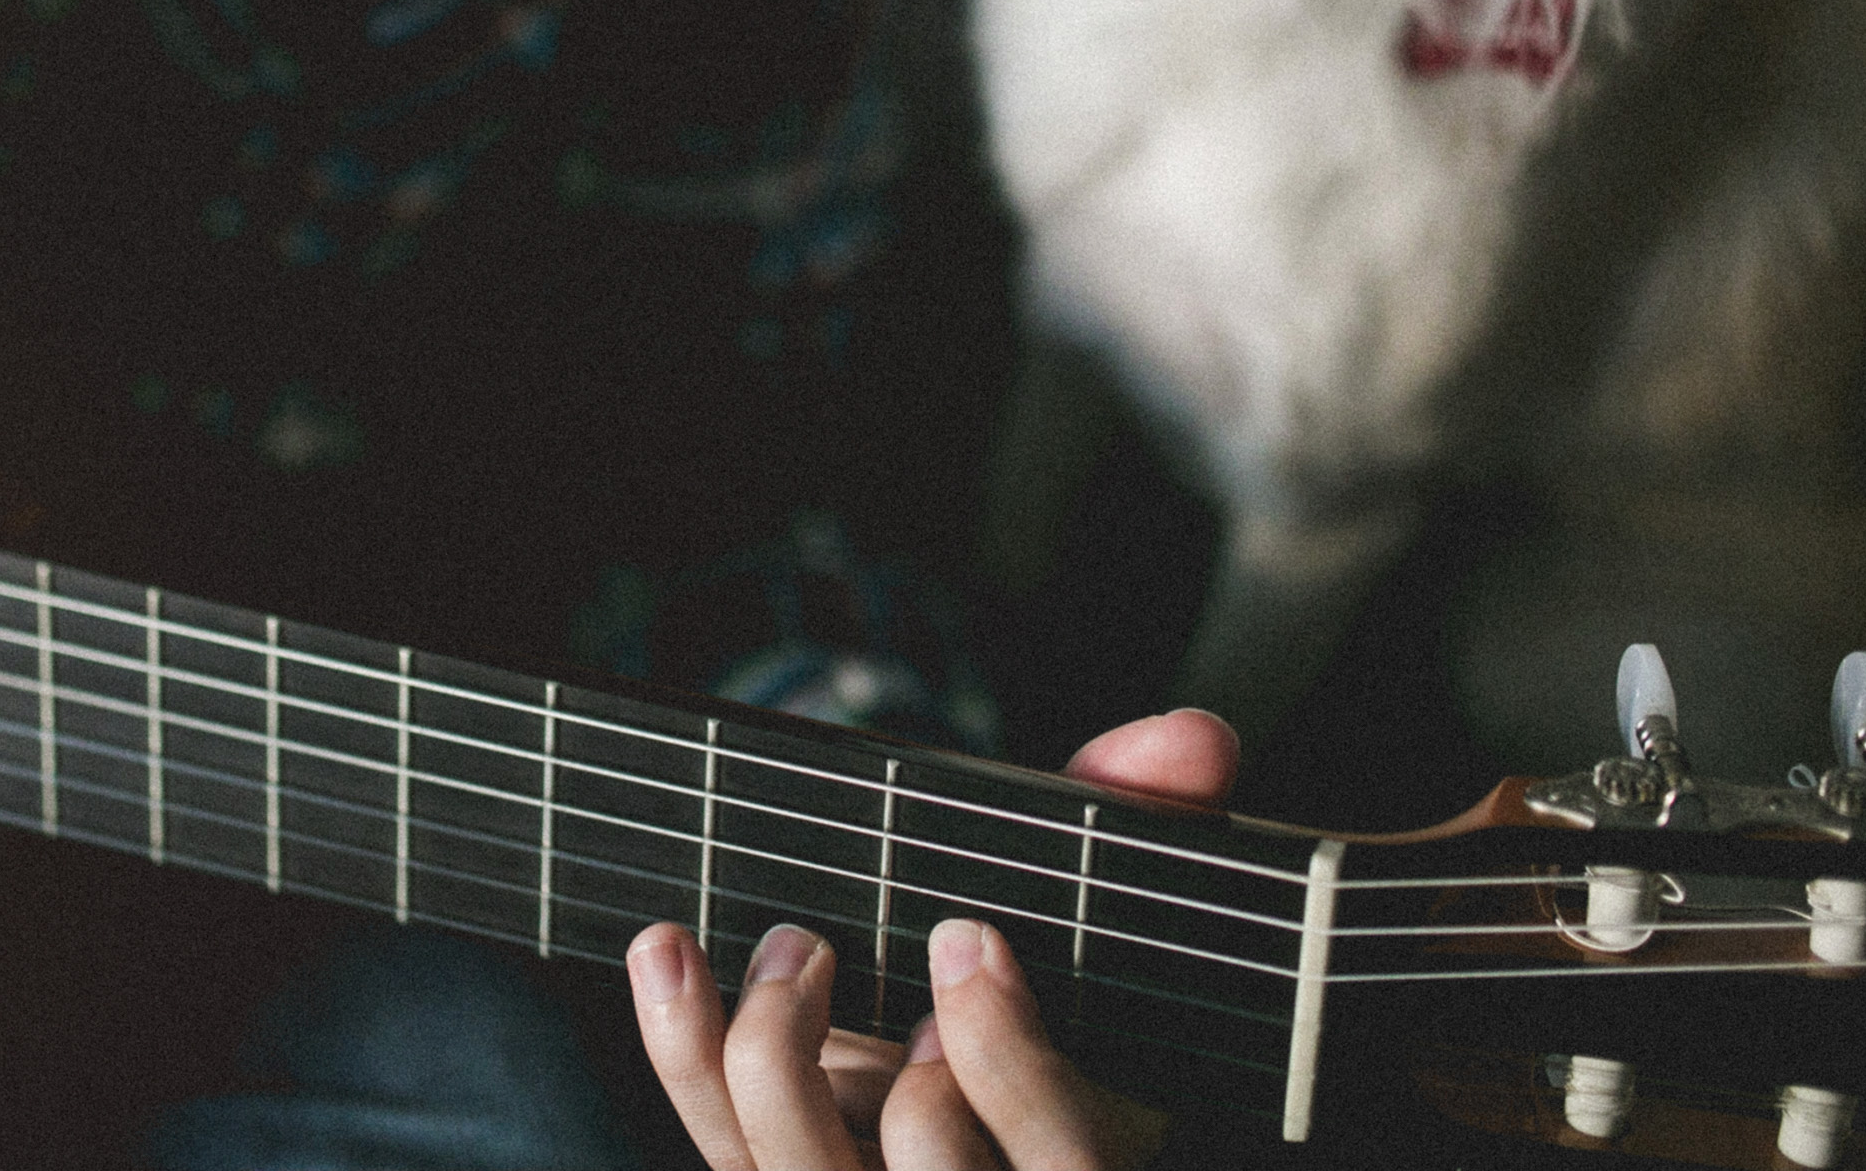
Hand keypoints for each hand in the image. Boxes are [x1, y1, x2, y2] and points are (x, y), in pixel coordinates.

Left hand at [627, 709, 1238, 1169]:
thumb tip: (1197, 736)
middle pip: (924, 1168)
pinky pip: (714, 1138)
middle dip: (896, 1064)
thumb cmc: (1039, 962)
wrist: (945, 1028)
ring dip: (771, 1043)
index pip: (1065, 1155)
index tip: (968, 940)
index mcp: (1088, 1148)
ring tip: (789, 943)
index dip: (1013, 1066)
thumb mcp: (1099, 902)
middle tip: (872, 958)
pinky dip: (681, 1041)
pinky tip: (668, 948)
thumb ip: (1146, 817)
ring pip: (791, 1169)